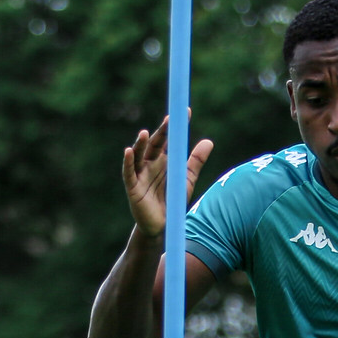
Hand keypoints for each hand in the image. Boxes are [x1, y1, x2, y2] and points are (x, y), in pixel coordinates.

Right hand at [122, 115, 212, 239]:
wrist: (163, 226)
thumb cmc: (172, 200)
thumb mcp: (187, 179)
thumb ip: (196, 161)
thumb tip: (209, 141)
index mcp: (163, 160)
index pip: (168, 139)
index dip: (175, 127)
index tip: (186, 112)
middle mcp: (150, 163)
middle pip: (154, 144)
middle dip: (161, 132)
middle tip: (170, 120)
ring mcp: (140, 174)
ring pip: (139, 155)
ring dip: (141, 144)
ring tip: (144, 133)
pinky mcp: (132, 187)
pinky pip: (128, 172)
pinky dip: (128, 161)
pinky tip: (128, 150)